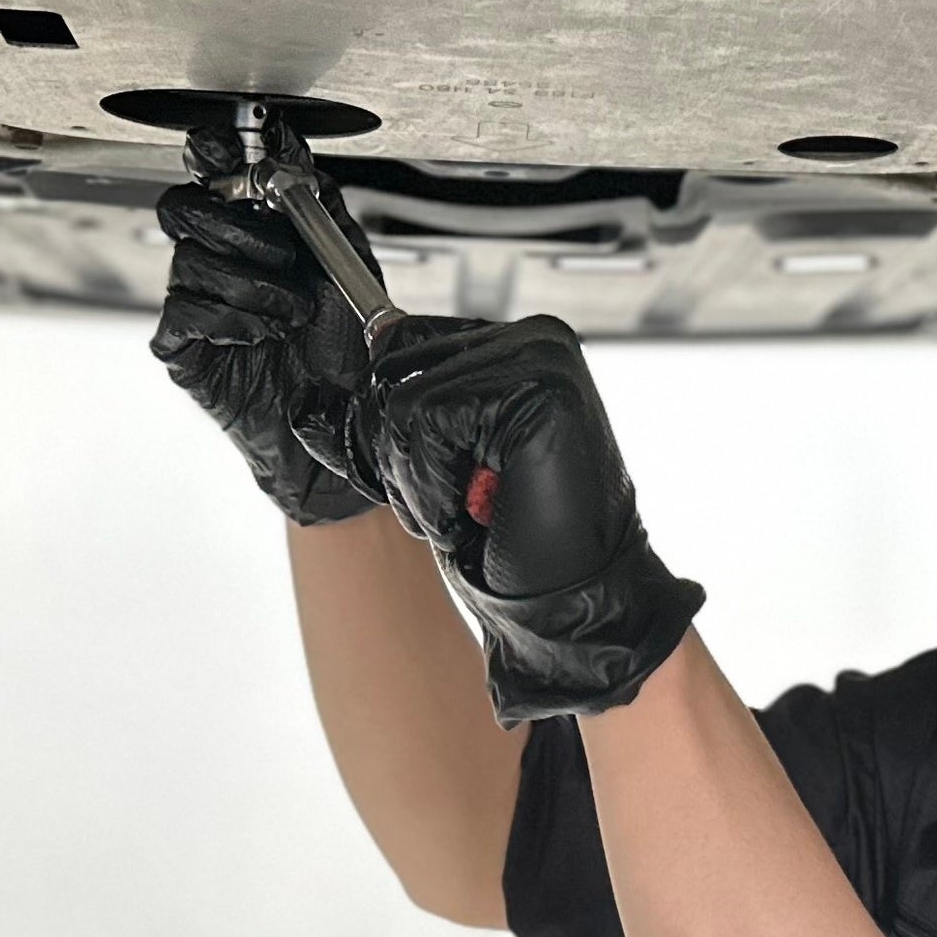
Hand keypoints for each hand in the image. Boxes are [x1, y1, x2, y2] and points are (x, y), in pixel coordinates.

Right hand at [150, 121, 384, 524]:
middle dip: (238, 226)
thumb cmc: (341, 342)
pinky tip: (262, 333)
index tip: (230, 147)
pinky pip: (184, 311)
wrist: (342, 414)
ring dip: (251, 282)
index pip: (209, 171)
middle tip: (285, 256)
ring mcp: (192, 300)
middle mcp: (214, 257)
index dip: (210, 151)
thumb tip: (288, 143)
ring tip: (292, 311)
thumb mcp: (344, 257)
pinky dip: (232, 318)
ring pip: (188, 259)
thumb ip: (317, 198)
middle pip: (181, 206)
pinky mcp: (180, 345)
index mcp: (248, 226)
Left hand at [358, 314, 704, 724]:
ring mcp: (539, 357)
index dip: (401, 426)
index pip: (406, 341)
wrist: (580, 599)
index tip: (444, 480)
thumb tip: (355, 354)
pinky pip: (422, 423)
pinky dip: (434, 487)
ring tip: (477, 511)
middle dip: (407, 456)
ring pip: (402, 402)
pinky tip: (482, 512)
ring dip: (422, 480)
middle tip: (462, 505)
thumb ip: (422, 397)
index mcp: (526, 345)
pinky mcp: (531, 389)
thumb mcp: (461, 453)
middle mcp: (538, 337)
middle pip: (396, 369)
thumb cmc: (523, 536)